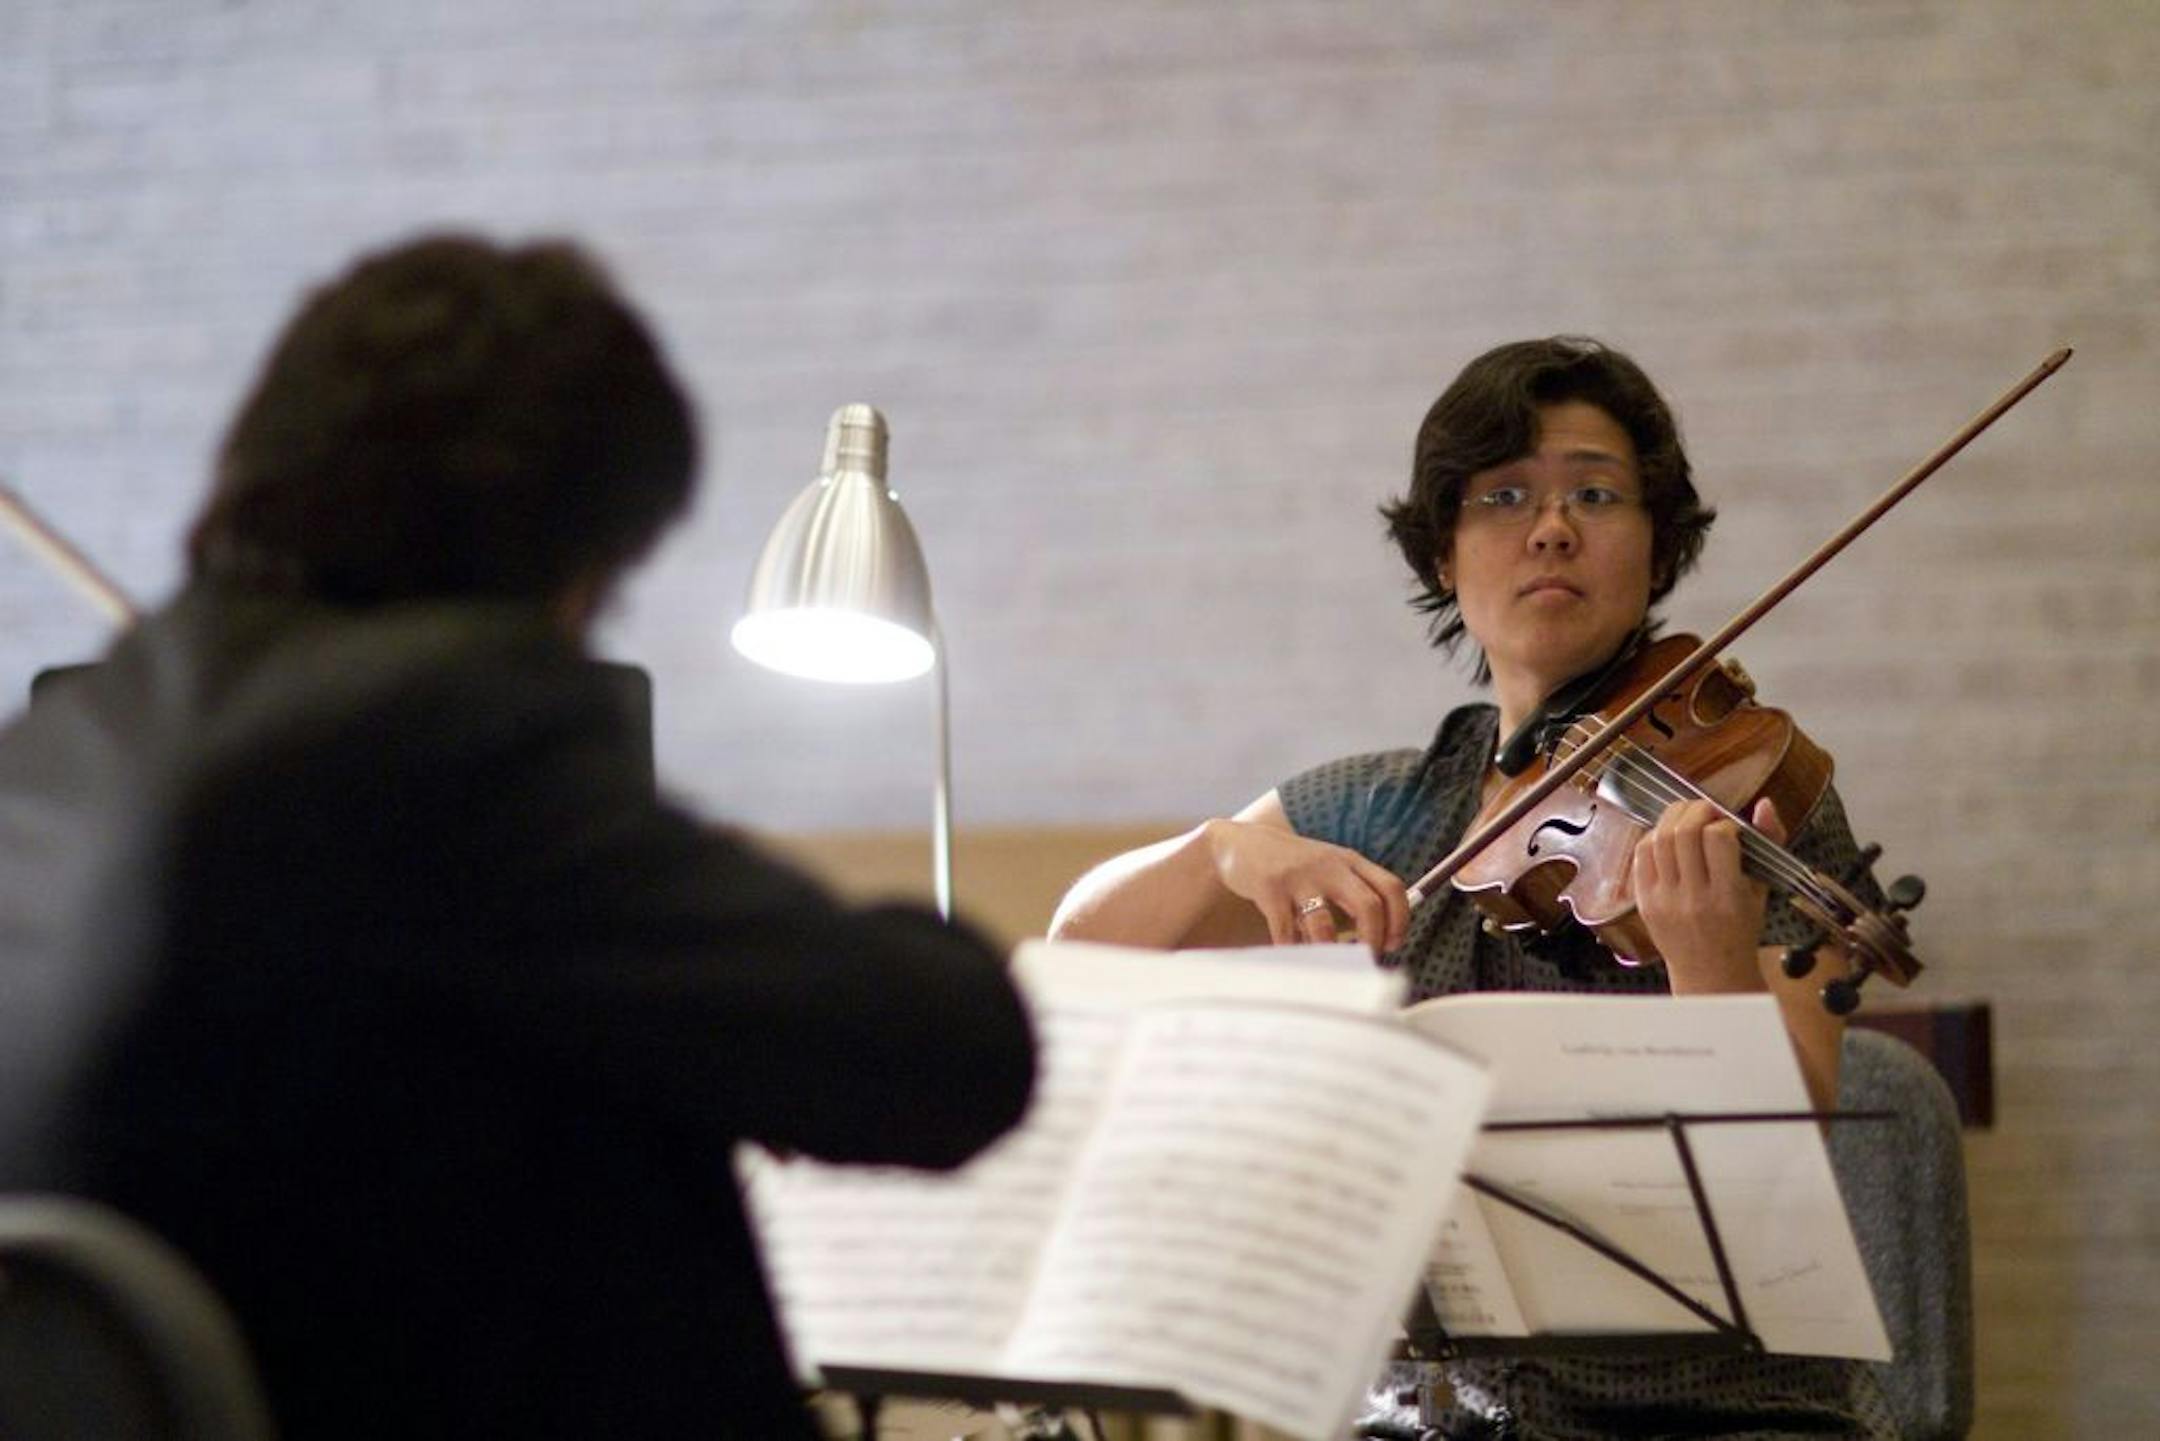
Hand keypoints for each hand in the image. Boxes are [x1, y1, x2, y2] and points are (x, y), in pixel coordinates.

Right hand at [1202, 818, 1409, 950]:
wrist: (1241, 844)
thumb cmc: (1292, 865)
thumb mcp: (1328, 868)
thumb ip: (1352, 895)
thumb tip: (1378, 937)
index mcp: (1350, 861)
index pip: (1391, 887)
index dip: (1400, 919)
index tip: (1394, 943)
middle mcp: (1329, 866)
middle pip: (1368, 905)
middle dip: (1373, 939)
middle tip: (1366, 958)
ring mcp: (1299, 877)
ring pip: (1324, 924)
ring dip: (1330, 951)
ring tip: (1329, 962)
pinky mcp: (1270, 889)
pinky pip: (1286, 930)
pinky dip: (1292, 949)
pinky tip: (1293, 954)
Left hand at [1631, 797, 1783, 991]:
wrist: (1710, 973)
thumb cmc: (1740, 929)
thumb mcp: (1762, 890)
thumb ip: (1769, 844)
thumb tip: (1763, 804)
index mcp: (1727, 897)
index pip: (1718, 839)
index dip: (1725, 822)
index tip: (1731, 827)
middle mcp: (1692, 899)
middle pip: (1683, 833)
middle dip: (1697, 810)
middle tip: (1708, 811)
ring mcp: (1663, 900)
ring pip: (1658, 839)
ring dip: (1673, 817)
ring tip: (1689, 817)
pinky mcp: (1643, 901)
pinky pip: (1641, 855)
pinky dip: (1654, 837)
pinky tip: (1668, 837)